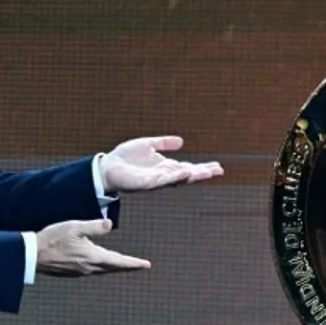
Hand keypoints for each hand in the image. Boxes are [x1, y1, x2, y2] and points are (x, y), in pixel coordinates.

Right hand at [36, 218, 149, 276]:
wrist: (31, 255)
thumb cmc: (52, 238)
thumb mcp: (74, 227)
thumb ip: (94, 226)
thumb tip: (111, 224)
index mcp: (93, 256)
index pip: (119, 261)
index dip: (134, 263)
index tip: (146, 265)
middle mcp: (89, 267)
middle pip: (114, 268)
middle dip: (128, 266)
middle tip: (140, 266)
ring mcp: (80, 272)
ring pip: (103, 270)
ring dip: (115, 267)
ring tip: (124, 265)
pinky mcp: (72, 272)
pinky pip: (93, 271)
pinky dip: (102, 268)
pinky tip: (100, 264)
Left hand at [99, 136, 223, 192]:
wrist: (107, 167)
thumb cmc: (124, 157)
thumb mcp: (147, 144)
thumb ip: (163, 143)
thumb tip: (181, 141)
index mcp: (165, 167)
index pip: (188, 167)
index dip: (202, 167)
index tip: (218, 167)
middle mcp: (163, 175)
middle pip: (188, 174)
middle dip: (203, 173)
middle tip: (219, 171)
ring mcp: (156, 180)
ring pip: (179, 178)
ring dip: (193, 175)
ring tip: (207, 173)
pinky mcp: (146, 183)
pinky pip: (163, 180)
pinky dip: (175, 177)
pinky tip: (185, 173)